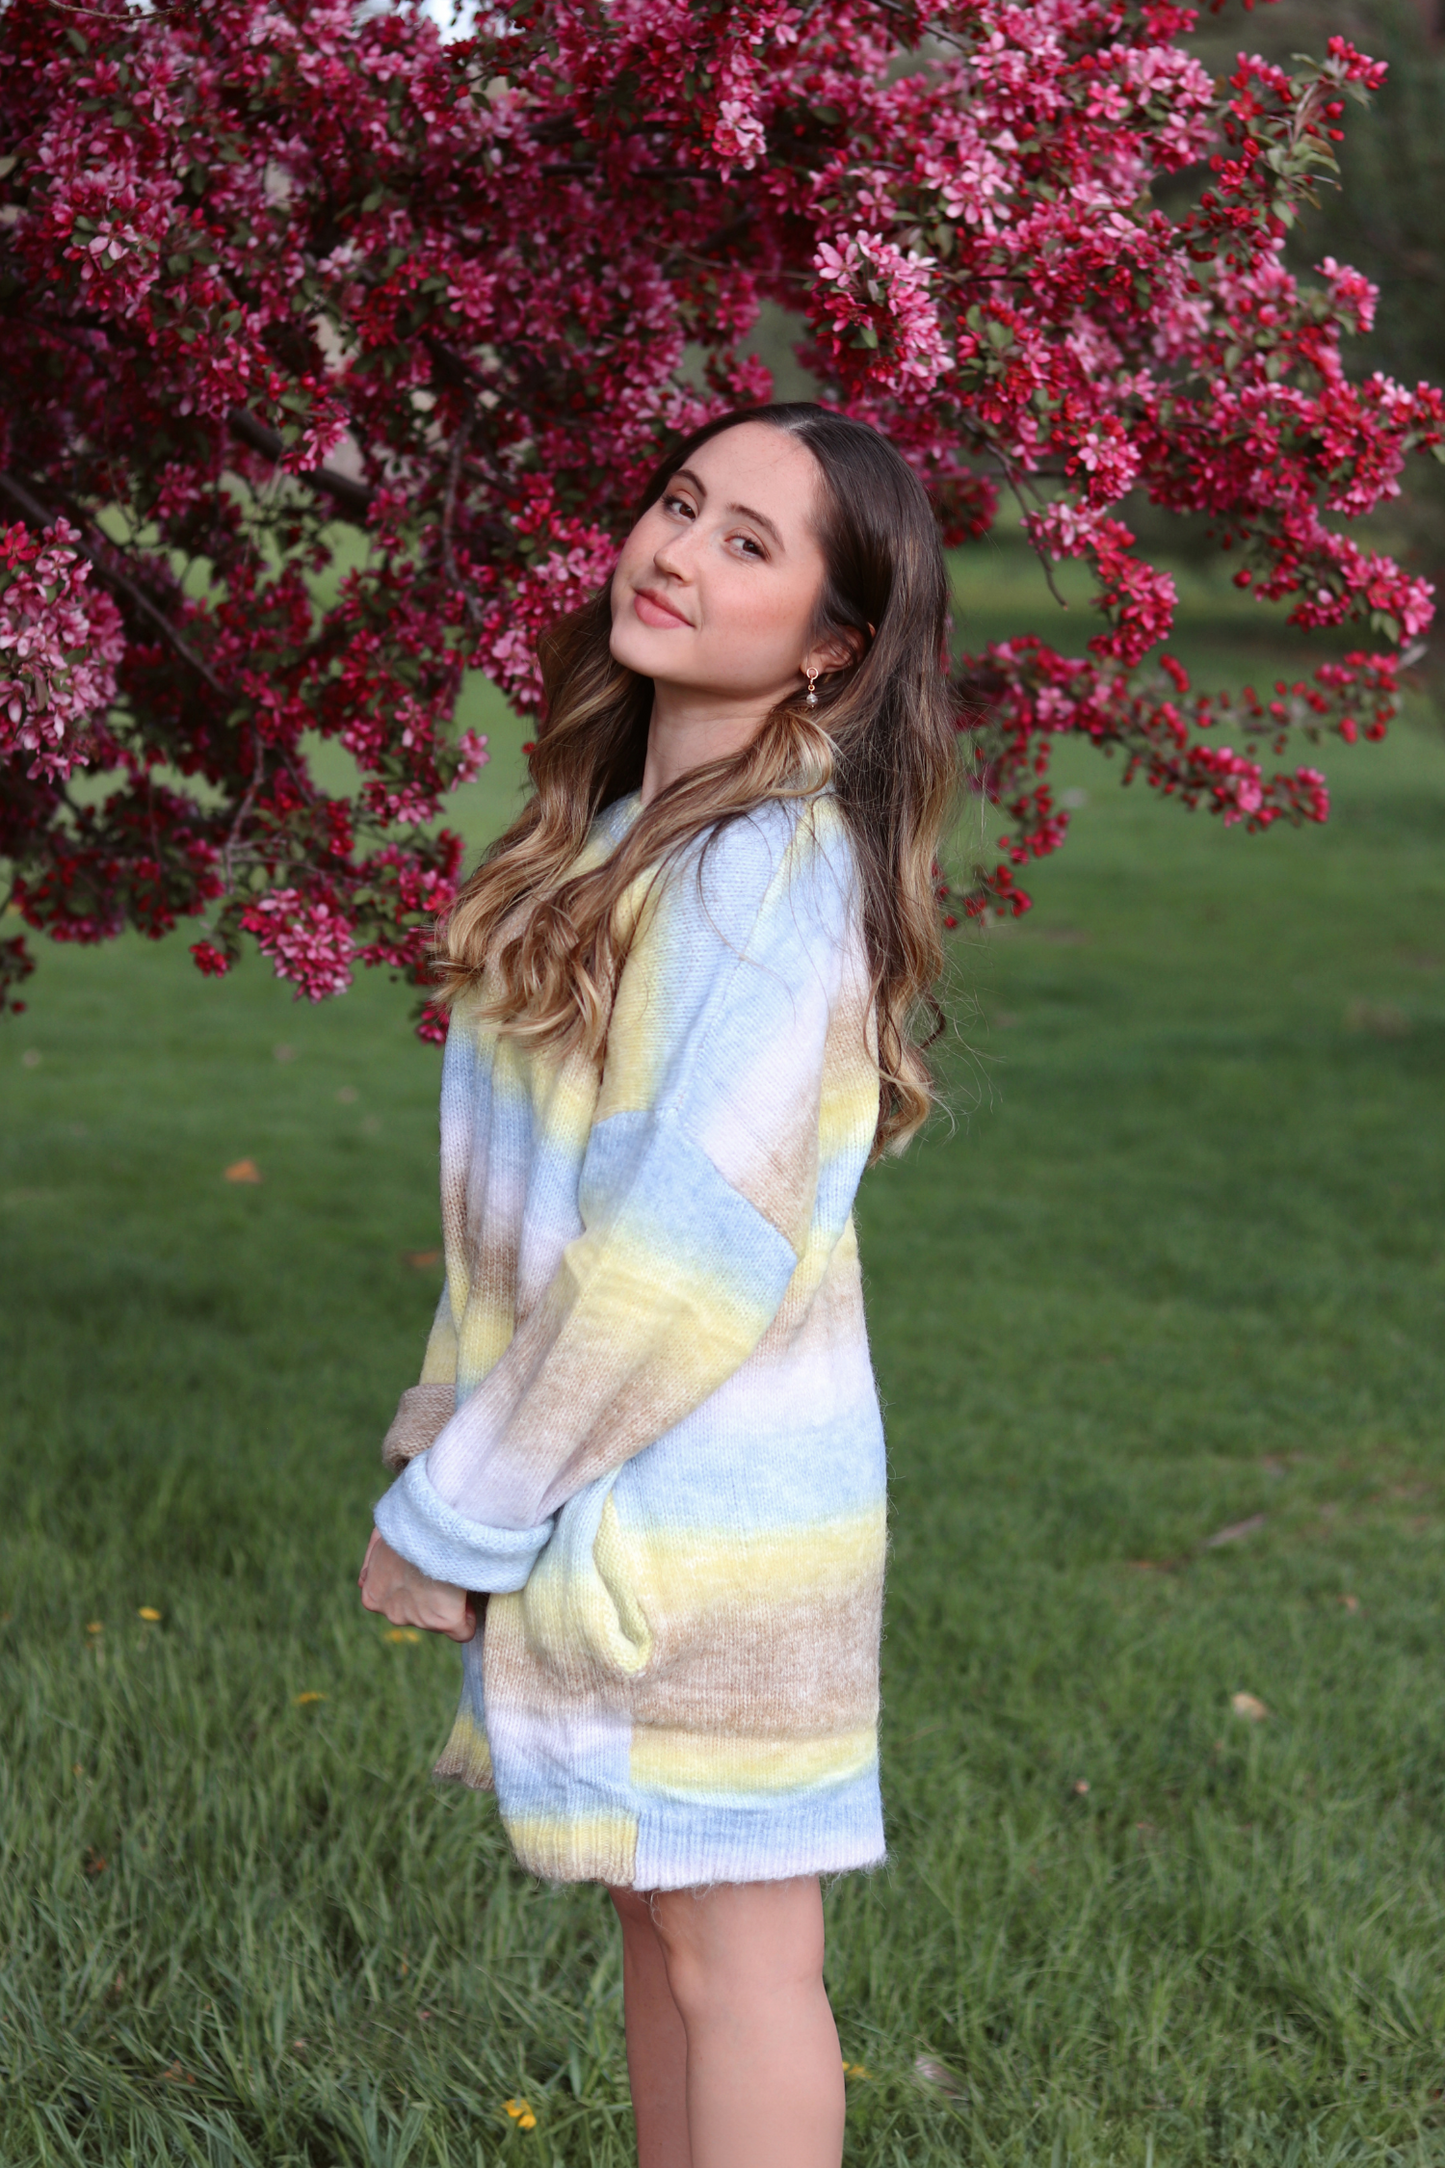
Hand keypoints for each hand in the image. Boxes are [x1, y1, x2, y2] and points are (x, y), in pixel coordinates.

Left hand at [358, 1527, 476, 1641]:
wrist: (424, 1528)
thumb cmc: (405, 1525)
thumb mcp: (380, 1536)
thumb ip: (373, 1557)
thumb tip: (365, 1579)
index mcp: (372, 1594)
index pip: (394, 1599)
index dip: (413, 1583)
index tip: (425, 1569)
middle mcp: (392, 1613)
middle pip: (418, 1611)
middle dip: (430, 1594)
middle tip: (443, 1568)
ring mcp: (418, 1619)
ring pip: (439, 1617)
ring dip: (449, 1600)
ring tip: (455, 1571)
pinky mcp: (444, 1621)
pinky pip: (462, 1630)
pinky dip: (469, 1618)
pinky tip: (471, 1598)